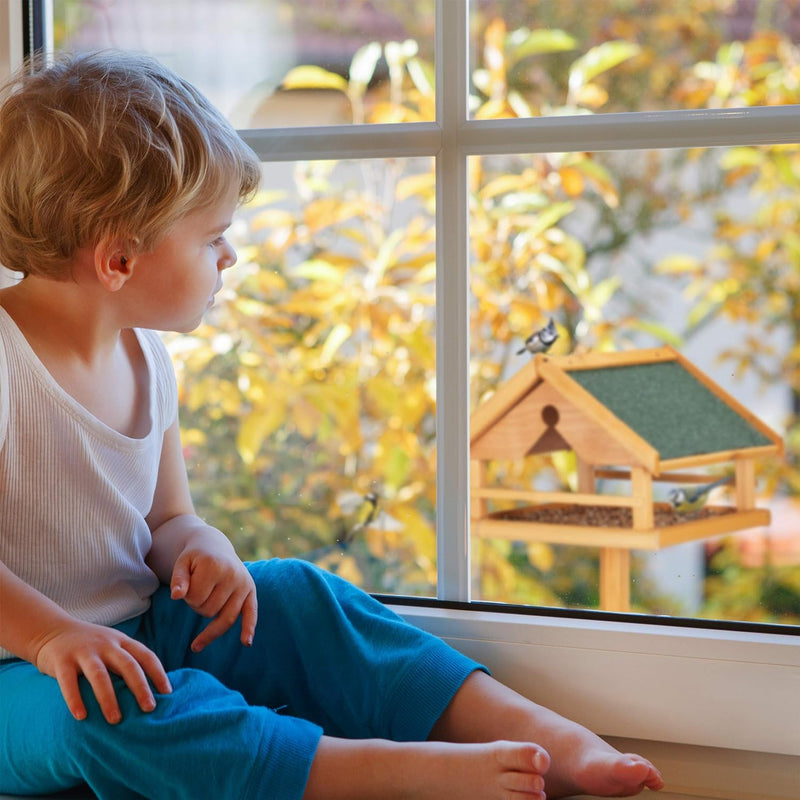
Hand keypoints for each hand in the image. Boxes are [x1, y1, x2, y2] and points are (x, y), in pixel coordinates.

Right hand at [33, 620, 171, 724]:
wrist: (52, 630)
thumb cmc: (89, 646)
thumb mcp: (112, 646)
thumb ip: (126, 661)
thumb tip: (148, 690)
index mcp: (121, 641)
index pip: (146, 656)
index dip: (158, 673)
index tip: (168, 693)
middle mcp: (106, 644)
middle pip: (128, 665)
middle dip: (140, 687)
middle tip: (149, 708)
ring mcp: (83, 651)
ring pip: (100, 675)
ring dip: (109, 698)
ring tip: (116, 720)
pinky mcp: (62, 660)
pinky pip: (68, 682)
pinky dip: (75, 699)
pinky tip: (81, 716)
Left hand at [170, 540, 257, 652]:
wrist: (214, 547)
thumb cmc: (195, 558)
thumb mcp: (182, 563)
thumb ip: (178, 579)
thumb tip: (176, 596)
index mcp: (215, 566)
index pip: (194, 599)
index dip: (186, 596)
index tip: (187, 583)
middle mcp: (233, 575)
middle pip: (209, 611)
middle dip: (198, 605)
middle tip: (198, 587)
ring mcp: (244, 584)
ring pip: (224, 618)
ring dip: (210, 613)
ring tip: (207, 596)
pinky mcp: (251, 591)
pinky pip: (251, 614)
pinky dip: (248, 628)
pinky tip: (246, 642)